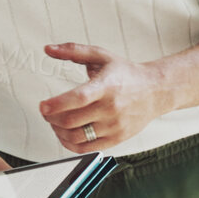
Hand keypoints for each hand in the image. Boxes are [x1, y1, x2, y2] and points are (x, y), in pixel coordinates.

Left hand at [39, 43, 168, 151]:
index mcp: (107, 86)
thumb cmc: (126, 73)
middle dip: (51, 118)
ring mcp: (114, 126)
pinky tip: (65, 134)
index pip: (79, 98)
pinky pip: (86, 149)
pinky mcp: (116, 139)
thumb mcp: (102, 56)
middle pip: (72, 121)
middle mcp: (111, 108)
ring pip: (76, 137)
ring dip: (58, 131)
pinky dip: (69, 144)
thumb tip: (48, 49)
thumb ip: (73, 50)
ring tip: (55, 122)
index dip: (57, 104)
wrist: (156, 91)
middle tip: (46, 112)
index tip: (43, 106)